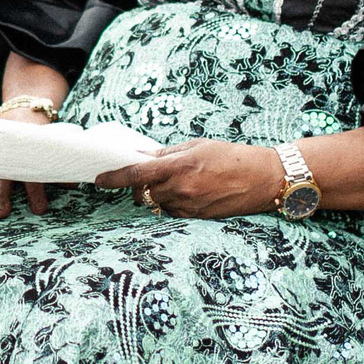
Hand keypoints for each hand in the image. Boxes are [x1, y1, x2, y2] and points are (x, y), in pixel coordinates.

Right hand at [0, 103, 58, 218]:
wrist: (21, 114)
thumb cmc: (36, 140)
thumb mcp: (48, 148)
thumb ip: (58, 166)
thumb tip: (77, 180)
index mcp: (27, 159)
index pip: (33, 176)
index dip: (37, 193)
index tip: (39, 209)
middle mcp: (6, 160)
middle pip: (3, 178)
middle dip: (0, 195)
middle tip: (0, 212)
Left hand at [97, 139, 282, 219]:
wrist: (264, 179)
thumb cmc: (233, 156)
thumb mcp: (198, 146)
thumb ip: (168, 154)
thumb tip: (144, 158)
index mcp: (180, 166)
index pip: (136, 175)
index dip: (114, 178)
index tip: (99, 179)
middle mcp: (181, 189)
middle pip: (143, 192)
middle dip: (139, 185)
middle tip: (149, 174)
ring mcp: (189, 206)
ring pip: (157, 203)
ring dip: (157, 193)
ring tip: (177, 180)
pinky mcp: (197, 217)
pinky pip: (173, 211)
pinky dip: (172, 202)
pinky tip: (187, 191)